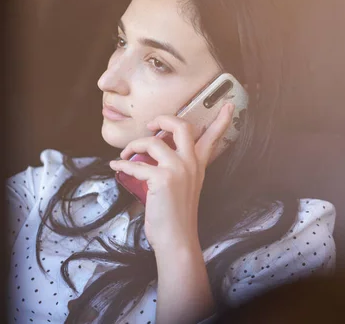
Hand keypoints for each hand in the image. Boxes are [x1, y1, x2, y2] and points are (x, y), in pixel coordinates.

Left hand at [109, 103, 234, 251]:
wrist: (176, 239)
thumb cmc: (175, 215)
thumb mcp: (183, 188)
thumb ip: (176, 169)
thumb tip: (151, 155)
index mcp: (198, 166)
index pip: (212, 138)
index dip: (221, 120)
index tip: (228, 105)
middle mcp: (191, 164)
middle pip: (182, 126)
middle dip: (163, 119)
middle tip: (151, 125)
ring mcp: (178, 170)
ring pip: (153, 142)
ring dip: (134, 145)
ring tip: (126, 153)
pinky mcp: (162, 179)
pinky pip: (136, 163)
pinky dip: (122, 163)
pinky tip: (116, 165)